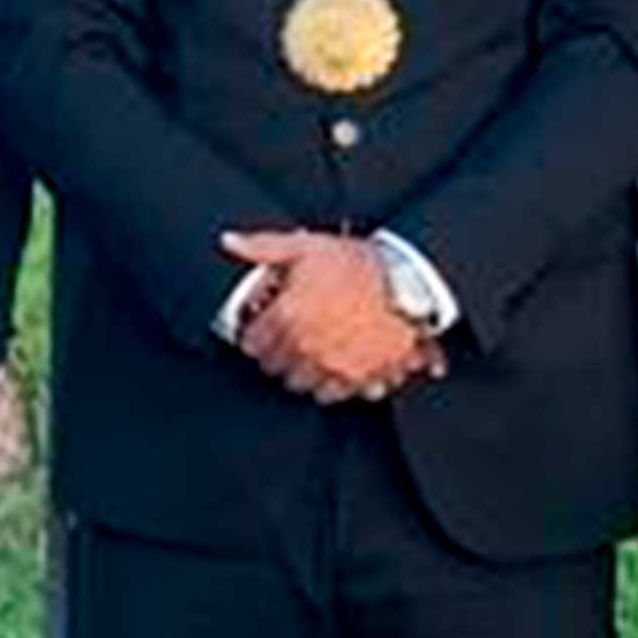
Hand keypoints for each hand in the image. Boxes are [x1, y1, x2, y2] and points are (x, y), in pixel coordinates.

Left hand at [221, 230, 435, 402]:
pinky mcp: (359, 378)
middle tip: (287, 340)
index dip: (255, 334)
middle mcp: (306, 347)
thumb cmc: (358, 263)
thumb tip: (228, 242)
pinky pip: (333, 395)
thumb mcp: (306, 246)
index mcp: (288, 316)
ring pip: (299, 385)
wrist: (409, 281)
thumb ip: (263, 247)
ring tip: (309, 354)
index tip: (263, 328)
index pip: (252, 344)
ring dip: (301, 372)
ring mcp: (332, 366)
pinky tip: (335, 366)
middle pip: (273, 369)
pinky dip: (332, 385)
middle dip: (276, 354)